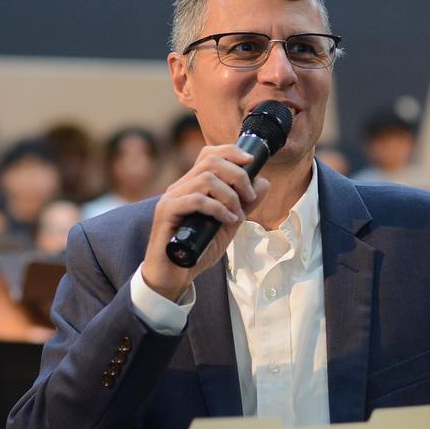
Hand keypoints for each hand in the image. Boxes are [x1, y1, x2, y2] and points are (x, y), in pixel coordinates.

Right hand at [142, 144, 269, 300]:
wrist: (174, 276)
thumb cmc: (198, 250)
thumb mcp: (228, 225)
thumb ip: (243, 204)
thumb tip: (263, 183)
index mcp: (192, 186)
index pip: (209, 154)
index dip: (231, 152)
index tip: (251, 161)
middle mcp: (179, 187)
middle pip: (211, 161)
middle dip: (238, 175)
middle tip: (249, 197)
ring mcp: (171, 198)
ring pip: (206, 179)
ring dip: (230, 196)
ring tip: (237, 215)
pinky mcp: (166, 212)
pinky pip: (196, 199)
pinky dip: (218, 209)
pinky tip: (227, 221)